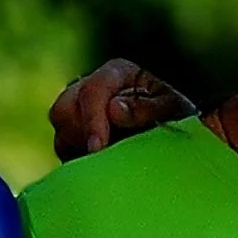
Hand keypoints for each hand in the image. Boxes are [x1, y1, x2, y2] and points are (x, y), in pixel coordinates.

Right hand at [50, 59, 195, 162]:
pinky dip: (78, 158)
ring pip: (60, 130)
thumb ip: (147, 109)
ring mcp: (78, 111)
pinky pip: (63, 148)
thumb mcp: (173, 111)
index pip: (92, 91)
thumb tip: (114, 109)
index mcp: (116, 73)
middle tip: (105, 155)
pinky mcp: (73, 134)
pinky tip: (103, 164)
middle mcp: (91, 87)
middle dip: (82, 134)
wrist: (175, 138)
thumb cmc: (176, 119)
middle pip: (63, 109)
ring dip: (79, 147)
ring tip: (110, 157)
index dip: (92, 120)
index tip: (98, 148)